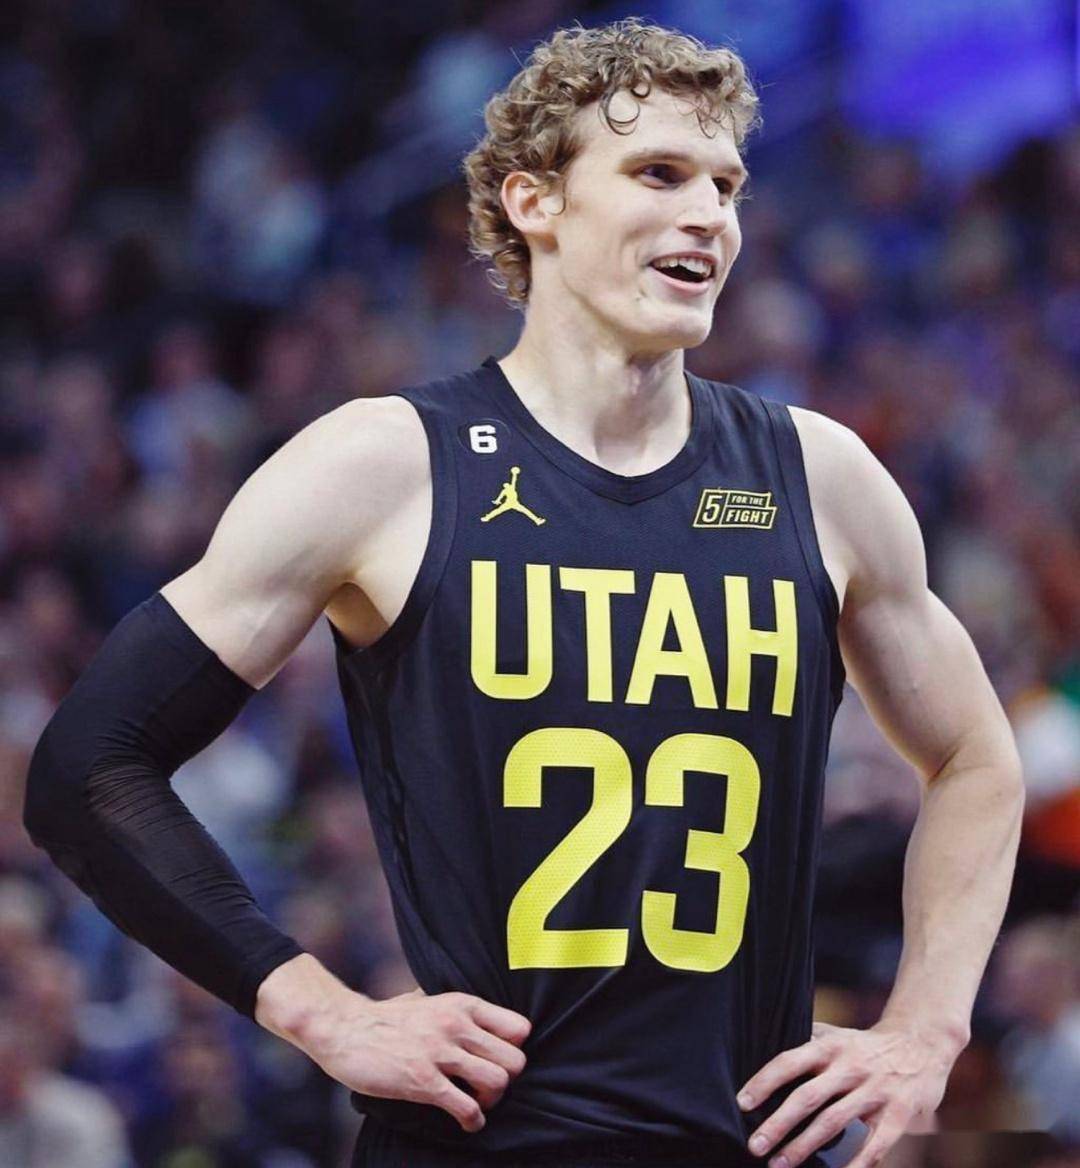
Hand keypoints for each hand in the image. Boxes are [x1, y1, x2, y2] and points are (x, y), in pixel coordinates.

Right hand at [301, 986, 531, 1133]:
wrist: (344, 1029)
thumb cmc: (385, 1017)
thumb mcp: (426, 998)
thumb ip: (451, 1008)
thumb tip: (472, 1016)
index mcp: (461, 1004)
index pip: (520, 1027)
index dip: (515, 1049)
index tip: (498, 1061)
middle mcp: (456, 1025)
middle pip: (516, 1060)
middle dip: (507, 1081)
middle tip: (487, 1089)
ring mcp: (439, 1053)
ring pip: (498, 1083)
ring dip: (491, 1102)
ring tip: (476, 1104)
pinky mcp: (422, 1080)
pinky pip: (466, 1107)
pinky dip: (472, 1121)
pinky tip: (464, 1122)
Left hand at [736, 1020, 959, 1167]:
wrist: (922, 1043)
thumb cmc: (867, 1045)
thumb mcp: (837, 1034)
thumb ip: (807, 1042)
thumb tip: (765, 1047)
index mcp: (830, 1046)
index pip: (789, 1061)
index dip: (764, 1082)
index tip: (742, 1103)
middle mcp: (849, 1067)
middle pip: (807, 1097)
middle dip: (778, 1124)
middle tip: (754, 1146)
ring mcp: (874, 1091)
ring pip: (832, 1123)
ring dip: (802, 1147)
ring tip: (779, 1165)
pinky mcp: (896, 1115)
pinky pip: (873, 1146)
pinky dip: (855, 1166)